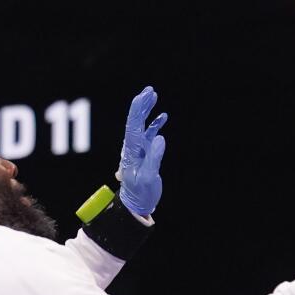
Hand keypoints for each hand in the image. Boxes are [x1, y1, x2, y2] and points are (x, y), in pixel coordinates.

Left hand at [115, 87, 168, 218]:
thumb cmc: (140, 194)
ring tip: (153, 95)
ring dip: (146, 110)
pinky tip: (162, 117)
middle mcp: (134, 147)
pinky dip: (155, 124)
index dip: (137, 109)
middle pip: (135, 121)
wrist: (136, 204)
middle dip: (141, 104)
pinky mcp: (146, 154)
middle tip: (149, 90)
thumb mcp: (148, 178)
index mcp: (132, 151)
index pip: (133, 125)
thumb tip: (160, 138)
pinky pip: (150, 135)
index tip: (143, 95)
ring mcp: (139, 149)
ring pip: (142, 125)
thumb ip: (154, 158)